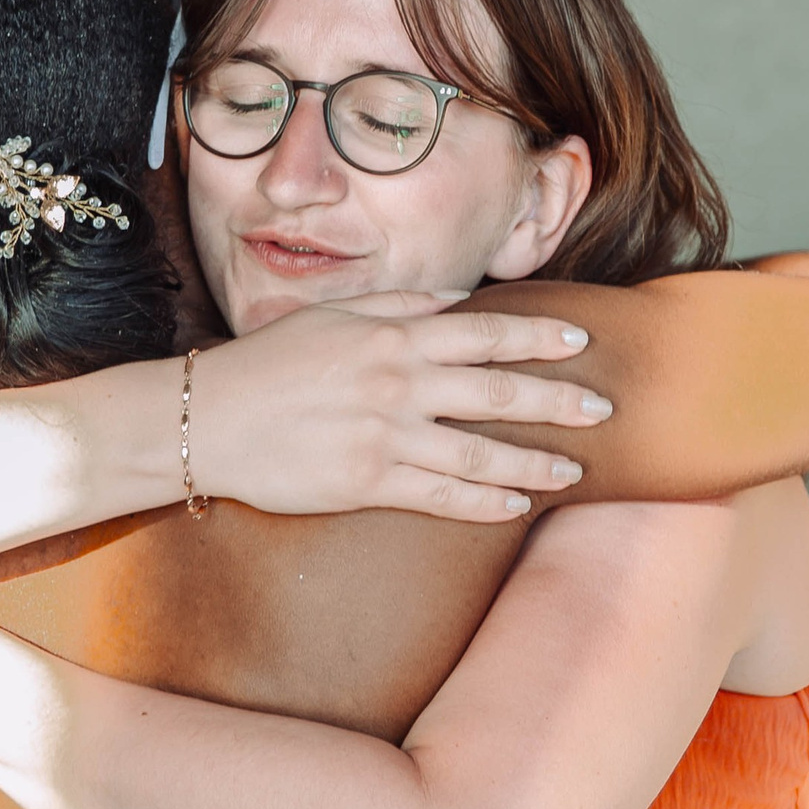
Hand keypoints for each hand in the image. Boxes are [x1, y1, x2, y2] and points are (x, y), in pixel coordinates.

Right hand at [186, 297, 610, 522]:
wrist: (206, 418)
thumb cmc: (266, 364)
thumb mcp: (331, 316)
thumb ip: (397, 307)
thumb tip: (455, 301)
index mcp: (391, 337)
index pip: (484, 333)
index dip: (538, 338)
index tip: (580, 343)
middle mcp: (396, 383)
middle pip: (496, 391)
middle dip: (556, 401)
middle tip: (603, 410)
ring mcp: (383, 435)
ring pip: (477, 451)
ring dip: (532, 462)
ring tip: (571, 471)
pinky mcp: (365, 482)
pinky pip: (439, 496)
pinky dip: (482, 503)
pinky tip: (514, 507)